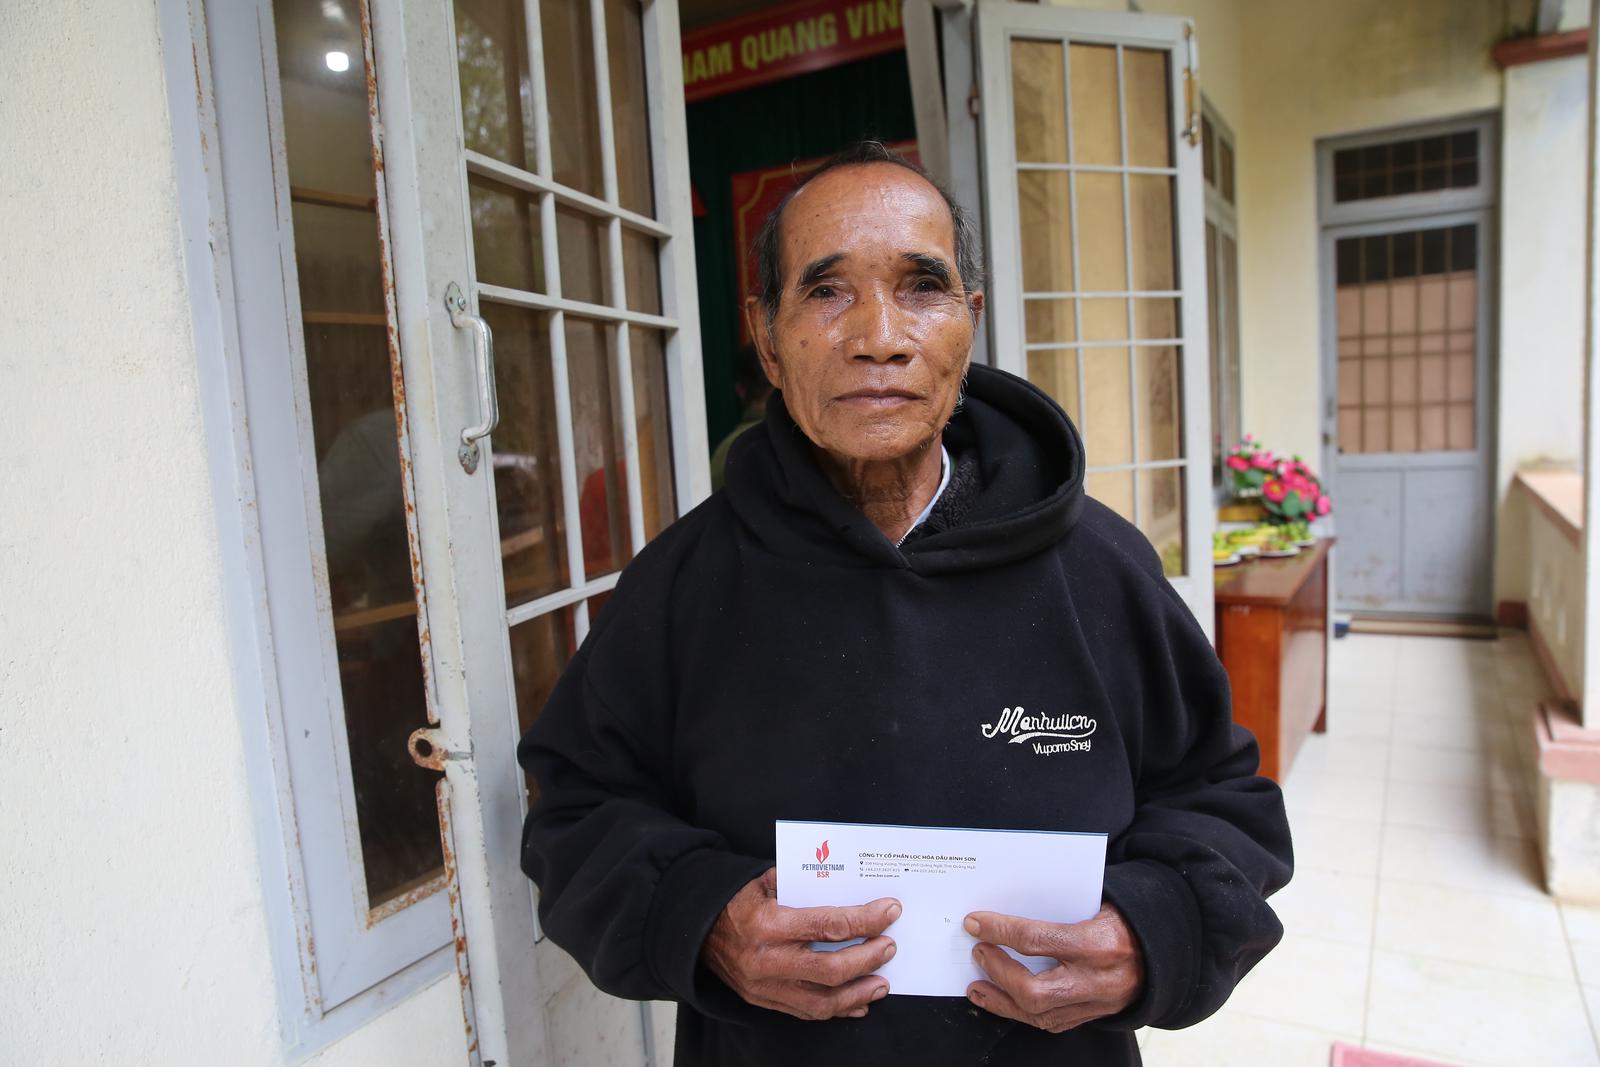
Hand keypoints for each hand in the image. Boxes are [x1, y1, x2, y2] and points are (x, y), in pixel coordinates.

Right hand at [702, 868, 899, 1020]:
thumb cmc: (737, 900)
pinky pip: (807, 1013)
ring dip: (859, 993)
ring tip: (883, 982)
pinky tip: (859, 1003)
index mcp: (769, 924)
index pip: (829, 926)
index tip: (890, 911)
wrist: (695, 930)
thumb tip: (848, 888)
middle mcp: (767, 961)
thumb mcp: (765, 880)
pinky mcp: (763, 1002)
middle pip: (831, 969)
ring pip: (823, 1001)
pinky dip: (838, 1011)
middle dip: (868, 958)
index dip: (865, 920)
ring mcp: (765, 987)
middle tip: (890, 946)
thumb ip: (803, 885)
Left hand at [964, 903, 1144, 1032]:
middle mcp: (1095, 980)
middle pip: (1034, 991)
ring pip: (1038, 1015)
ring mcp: (1094, 1004)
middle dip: (999, 973)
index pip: (1036, 940)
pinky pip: (1050, 1023)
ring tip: (977, 987)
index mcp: (1097, 943)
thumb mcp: (1097, 902)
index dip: (1000, 931)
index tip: (975, 923)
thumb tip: (1008, 907)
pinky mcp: (1092, 1017)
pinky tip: (1003, 1002)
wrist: (1164, 952)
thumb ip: (1057, 906)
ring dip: (1001, 1001)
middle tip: (978, 953)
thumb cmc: (1125, 921)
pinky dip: (1022, 1012)